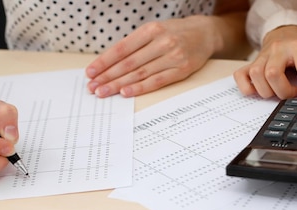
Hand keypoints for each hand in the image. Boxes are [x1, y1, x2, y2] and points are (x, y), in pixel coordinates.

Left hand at [85, 16, 217, 97]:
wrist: (205, 33)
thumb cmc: (175, 33)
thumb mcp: (154, 31)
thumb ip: (135, 44)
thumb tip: (109, 63)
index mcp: (151, 30)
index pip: (122, 48)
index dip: (104, 62)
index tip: (90, 72)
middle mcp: (161, 42)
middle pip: (129, 63)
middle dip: (108, 76)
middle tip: (92, 87)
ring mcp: (172, 57)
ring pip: (140, 73)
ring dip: (119, 84)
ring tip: (104, 92)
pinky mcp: (181, 70)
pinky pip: (157, 81)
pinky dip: (140, 87)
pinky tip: (126, 92)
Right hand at [234, 25, 296, 104]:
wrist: (285, 34)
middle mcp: (278, 49)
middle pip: (273, 73)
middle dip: (283, 91)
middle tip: (292, 92)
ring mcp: (261, 56)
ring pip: (257, 76)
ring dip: (267, 91)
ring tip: (278, 90)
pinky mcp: (250, 63)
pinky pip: (241, 77)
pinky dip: (247, 88)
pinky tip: (259, 89)